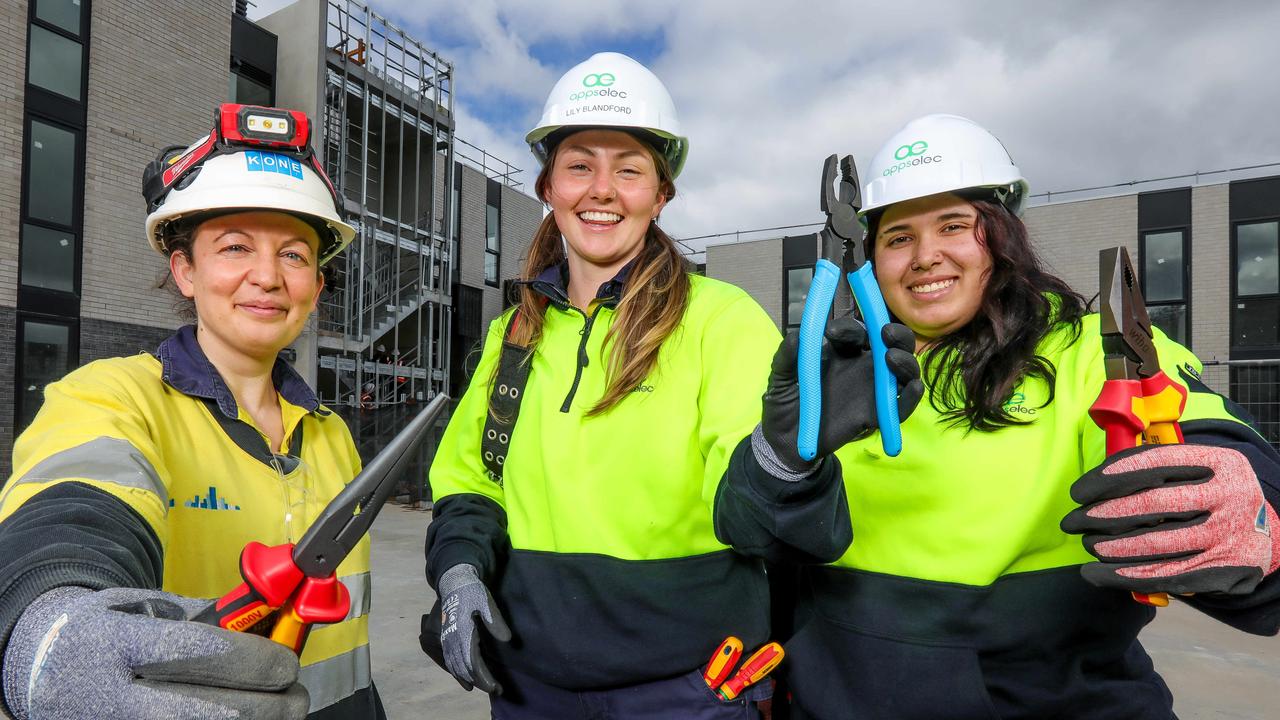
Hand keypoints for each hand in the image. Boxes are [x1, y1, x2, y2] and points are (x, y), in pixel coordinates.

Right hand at [2, 586, 307, 719]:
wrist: (42, 666)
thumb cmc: (106, 632)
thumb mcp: (144, 609)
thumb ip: (205, 619)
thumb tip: (273, 622)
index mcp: (119, 643)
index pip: (199, 652)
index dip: (254, 659)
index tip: (286, 661)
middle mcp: (113, 695)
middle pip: (213, 712)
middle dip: (269, 707)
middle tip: (295, 694)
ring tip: (279, 710)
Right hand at [438, 564, 510, 693]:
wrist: (454, 583)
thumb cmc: (472, 592)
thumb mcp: (486, 602)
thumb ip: (495, 621)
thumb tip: (507, 639)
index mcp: (463, 632)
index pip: (472, 662)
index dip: (483, 677)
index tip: (495, 687)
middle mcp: (452, 639)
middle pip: (464, 668)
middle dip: (479, 681)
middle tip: (496, 690)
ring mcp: (446, 640)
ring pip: (455, 667)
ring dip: (468, 679)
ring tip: (484, 687)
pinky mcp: (445, 639)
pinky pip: (449, 661)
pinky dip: (457, 673)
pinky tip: (466, 680)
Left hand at [758, 314, 922, 475]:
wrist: (786, 440)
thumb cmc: (786, 403)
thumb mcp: (779, 377)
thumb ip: (786, 357)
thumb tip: (796, 336)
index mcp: (841, 352)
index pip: (857, 330)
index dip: (849, 327)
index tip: (831, 331)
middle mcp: (862, 366)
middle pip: (890, 344)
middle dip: (895, 334)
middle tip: (884, 332)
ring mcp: (871, 390)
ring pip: (902, 370)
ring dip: (905, 361)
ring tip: (891, 358)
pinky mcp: (875, 416)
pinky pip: (901, 406)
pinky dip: (912, 397)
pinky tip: (910, 387)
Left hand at [1061, 444, 1279, 595]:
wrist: (1271, 535)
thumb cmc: (1214, 498)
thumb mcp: (1201, 472)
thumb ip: (1158, 471)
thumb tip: (1098, 483)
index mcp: (1220, 462)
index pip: (1155, 463)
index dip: (1110, 476)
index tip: (1078, 492)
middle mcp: (1230, 495)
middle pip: (1153, 503)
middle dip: (1103, 514)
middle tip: (1072, 521)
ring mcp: (1230, 534)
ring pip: (1158, 543)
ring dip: (1112, 547)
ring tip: (1086, 545)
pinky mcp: (1226, 569)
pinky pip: (1167, 575)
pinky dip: (1126, 576)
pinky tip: (1099, 574)